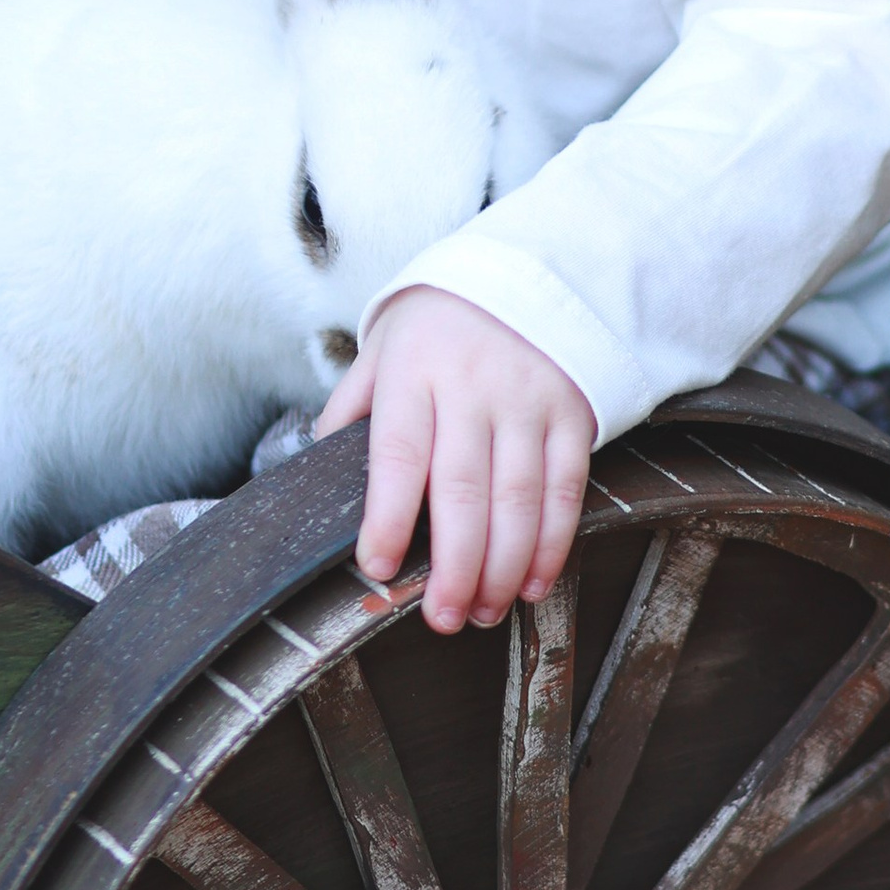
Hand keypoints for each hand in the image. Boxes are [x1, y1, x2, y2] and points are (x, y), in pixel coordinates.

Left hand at [317, 288, 595, 635]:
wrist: (524, 271)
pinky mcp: (571, 412)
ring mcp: (527, 399)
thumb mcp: (382, 349)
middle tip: (442, 619)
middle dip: (453, 566)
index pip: (397, 453)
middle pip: (463, 489)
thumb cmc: (437, 327)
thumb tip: (319, 473)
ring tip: (482, 610)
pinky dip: (552, 543)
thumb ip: (351, 409)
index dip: (389, 516)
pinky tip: (532, 582)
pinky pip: (565, 488)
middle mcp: (471, 386)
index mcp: (413, 371)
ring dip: (502, 567)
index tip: (378, 568)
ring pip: (518, 498)